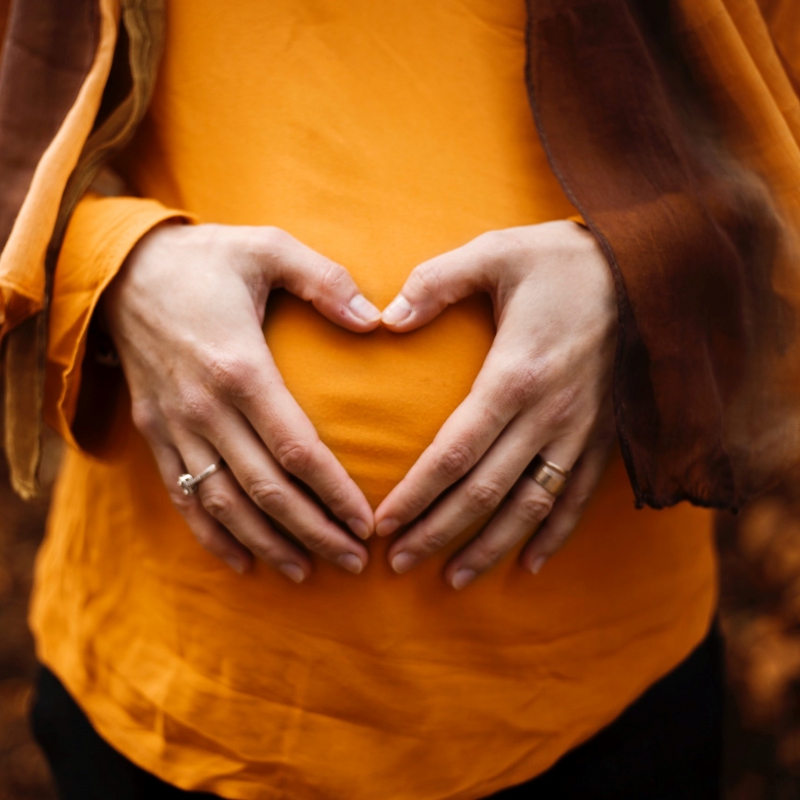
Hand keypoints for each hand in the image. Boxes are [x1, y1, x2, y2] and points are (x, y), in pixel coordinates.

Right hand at [104, 223, 380, 581]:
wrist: (122, 270)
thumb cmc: (206, 259)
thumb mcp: (268, 246)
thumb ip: (325, 280)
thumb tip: (377, 320)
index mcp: (241, 367)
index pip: (297, 449)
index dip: (334, 492)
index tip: (367, 522)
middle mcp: (206, 408)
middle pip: (266, 490)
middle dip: (314, 532)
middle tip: (354, 562)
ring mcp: (176, 426)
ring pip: (225, 505)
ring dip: (269, 544)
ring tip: (308, 572)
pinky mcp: (156, 433)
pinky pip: (183, 497)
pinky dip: (212, 535)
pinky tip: (243, 563)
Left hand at [375, 221, 617, 587]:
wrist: (648, 268)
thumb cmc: (562, 260)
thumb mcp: (494, 253)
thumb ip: (435, 283)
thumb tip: (385, 317)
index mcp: (514, 375)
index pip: (455, 453)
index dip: (417, 494)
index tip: (384, 525)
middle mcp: (549, 414)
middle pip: (486, 492)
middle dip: (438, 532)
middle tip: (398, 564)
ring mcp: (581, 431)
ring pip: (531, 506)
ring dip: (490, 546)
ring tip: (453, 579)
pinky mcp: (604, 436)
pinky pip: (577, 497)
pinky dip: (553, 534)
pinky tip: (529, 564)